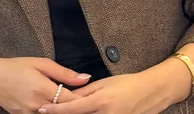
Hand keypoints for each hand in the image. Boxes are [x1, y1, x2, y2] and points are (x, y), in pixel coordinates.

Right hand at [0, 56, 90, 113]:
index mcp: (42, 89)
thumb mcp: (41, 64)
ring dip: (62, 110)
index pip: (70, 100)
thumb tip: (85, 78)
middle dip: (73, 107)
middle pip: (63, 111)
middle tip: (84, 102)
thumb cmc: (16, 67)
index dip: (82, 99)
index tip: (91, 97)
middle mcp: (36, 106)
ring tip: (70, 104)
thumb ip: (64, 73)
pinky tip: (54, 106)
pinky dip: (50, 112)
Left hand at [38, 73, 169, 113]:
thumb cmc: (129, 84)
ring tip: (70, 111)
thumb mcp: (105, 83)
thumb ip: (85, 91)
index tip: (42, 110)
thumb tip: (67, 96)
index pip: (72, 108)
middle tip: (49, 112)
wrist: (152, 92)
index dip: (55, 110)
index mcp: (101, 100)